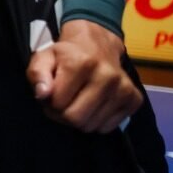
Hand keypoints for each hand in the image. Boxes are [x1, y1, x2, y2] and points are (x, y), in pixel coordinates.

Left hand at [25, 19, 141, 132]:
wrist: (98, 44)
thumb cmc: (66, 54)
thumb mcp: (44, 57)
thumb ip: (37, 74)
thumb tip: (42, 94)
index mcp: (81, 63)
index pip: (58, 104)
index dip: (49, 103)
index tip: (50, 96)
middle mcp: (107, 76)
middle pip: (76, 119)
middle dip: (62, 115)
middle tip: (61, 103)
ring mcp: (124, 88)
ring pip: (92, 126)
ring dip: (79, 119)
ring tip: (76, 102)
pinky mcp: (134, 99)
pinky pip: (108, 127)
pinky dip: (96, 121)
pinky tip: (93, 105)